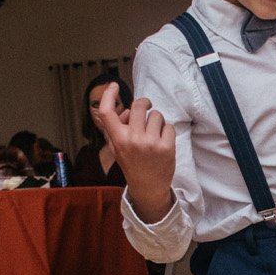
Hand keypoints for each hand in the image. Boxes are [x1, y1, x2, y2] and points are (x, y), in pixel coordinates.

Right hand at [95, 85, 175, 218]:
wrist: (148, 188)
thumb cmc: (132, 163)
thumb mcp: (117, 148)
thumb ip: (116, 128)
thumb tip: (126, 110)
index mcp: (117, 139)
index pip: (107, 112)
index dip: (108, 95)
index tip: (113, 86)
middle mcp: (133, 140)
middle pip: (138, 105)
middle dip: (143, 103)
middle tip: (145, 107)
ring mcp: (150, 143)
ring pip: (156, 115)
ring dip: (156, 121)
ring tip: (153, 134)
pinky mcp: (166, 147)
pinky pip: (169, 126)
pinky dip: (167, 131)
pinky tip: (162, 142)